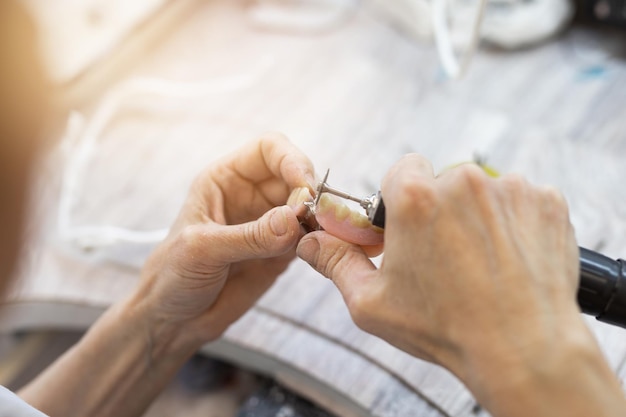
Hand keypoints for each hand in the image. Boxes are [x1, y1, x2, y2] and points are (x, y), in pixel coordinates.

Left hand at [134, 133, 314, 349]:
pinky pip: (309, 236)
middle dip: (309, 192)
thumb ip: (250, 235)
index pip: (269, 149)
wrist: (173, 320)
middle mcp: (251, 195)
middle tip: (313, 218)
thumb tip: (294, 218)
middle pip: (296, 175)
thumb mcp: (204, 250)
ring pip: (308, 206)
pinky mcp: (281, 252)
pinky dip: (319, 240)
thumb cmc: (172, 276)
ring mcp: (269, 224)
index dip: (291, 159)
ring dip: (319, 217)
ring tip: (318, 236)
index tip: (305, 186)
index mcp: (225, 179)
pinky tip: (316, 250)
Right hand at [296, 154, 613, 414]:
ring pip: (483, 191)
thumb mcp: (371, 302)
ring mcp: (510, 189)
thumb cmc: (444, 329)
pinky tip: (509, 257)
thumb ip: (336, 263)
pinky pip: (521, 200)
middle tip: (444, 253)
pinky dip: (514, 222)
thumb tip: (309, 243)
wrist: (523, 349)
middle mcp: (463, 181)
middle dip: (440, 208)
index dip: (402, 199)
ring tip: (480, 261)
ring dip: (478, 215)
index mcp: (415, 196)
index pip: (402, 169)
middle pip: (443, 181)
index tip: (409, 226)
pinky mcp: (547, 202)